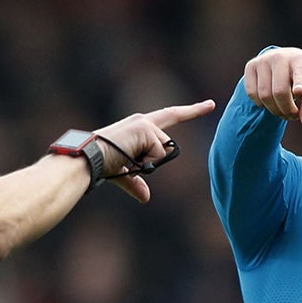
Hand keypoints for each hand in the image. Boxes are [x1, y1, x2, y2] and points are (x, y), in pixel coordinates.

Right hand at [91, 99, 216, 202]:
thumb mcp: (124, 174)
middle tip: (126, 159)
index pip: (172, 116)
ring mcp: (144, 123)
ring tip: (125, 158)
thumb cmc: (102, 165)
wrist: (89, 159)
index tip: (212, 104)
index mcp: (140, 127)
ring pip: (163, 151)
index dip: (193, 111)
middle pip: (167, 147)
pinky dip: (145, 161)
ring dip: (146, 162)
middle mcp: (144, 120)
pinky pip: (158, 153)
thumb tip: (146, 198)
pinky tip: (127, 155)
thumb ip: (137, 183)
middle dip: (152, 159)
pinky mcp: (144, 128)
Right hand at [242, 47, 301, 127]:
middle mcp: (280, 57)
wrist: (284, 60)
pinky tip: (270, 100)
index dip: (299, 84)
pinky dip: (261, 104)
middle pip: (280, 92)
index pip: (300, 74)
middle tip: (292, 115)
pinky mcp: (250, 65)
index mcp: (300, 61)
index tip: (299, 91)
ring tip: (283, 110)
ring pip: (264, 96)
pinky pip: (252, 93)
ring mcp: (263, 60)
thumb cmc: (301, 78)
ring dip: (274, 110)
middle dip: (286, 110)